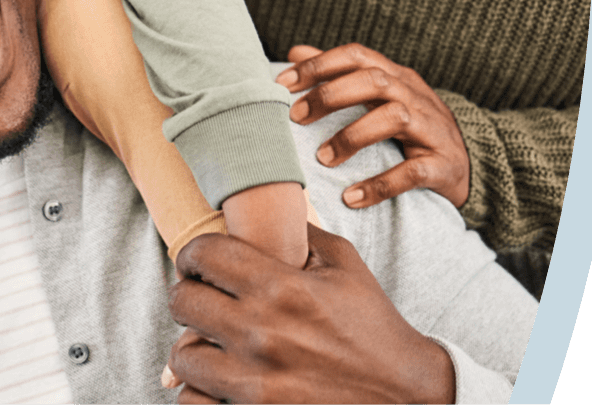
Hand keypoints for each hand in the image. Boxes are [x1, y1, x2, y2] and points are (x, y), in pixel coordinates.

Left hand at [164, 229, 455, 403]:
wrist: (408, 395)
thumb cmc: (374, 327)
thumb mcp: (344, 265)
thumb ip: (300, 233)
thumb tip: (263, 207)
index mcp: (282, 287)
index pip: (204, 254)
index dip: (192, 254)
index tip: (196, 262)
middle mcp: (262, 332)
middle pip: (183, 301)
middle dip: (188, 295)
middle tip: (201, 298)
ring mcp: (257, 381)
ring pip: (183, 356)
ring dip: (192, 346)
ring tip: (208, 342)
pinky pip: (194, 403)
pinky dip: (199, 392)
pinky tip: (215, 380)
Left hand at [275, 44, 469, 209]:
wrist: (471, 163)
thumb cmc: (411, 125)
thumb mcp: (379, 94)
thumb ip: (338, 72)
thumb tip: (295, 51)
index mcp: (395, 75)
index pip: (356, 56)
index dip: (318, 65)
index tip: (281, 84)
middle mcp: (414, 95)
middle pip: (374, 81)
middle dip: (330, 96)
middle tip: (295, 117)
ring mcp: (432, 129)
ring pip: (394, 118)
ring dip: (352, 136)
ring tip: (323, 158)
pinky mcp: (443, 165)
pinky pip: (412, 172)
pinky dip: (380, 184)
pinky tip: (352, 197)